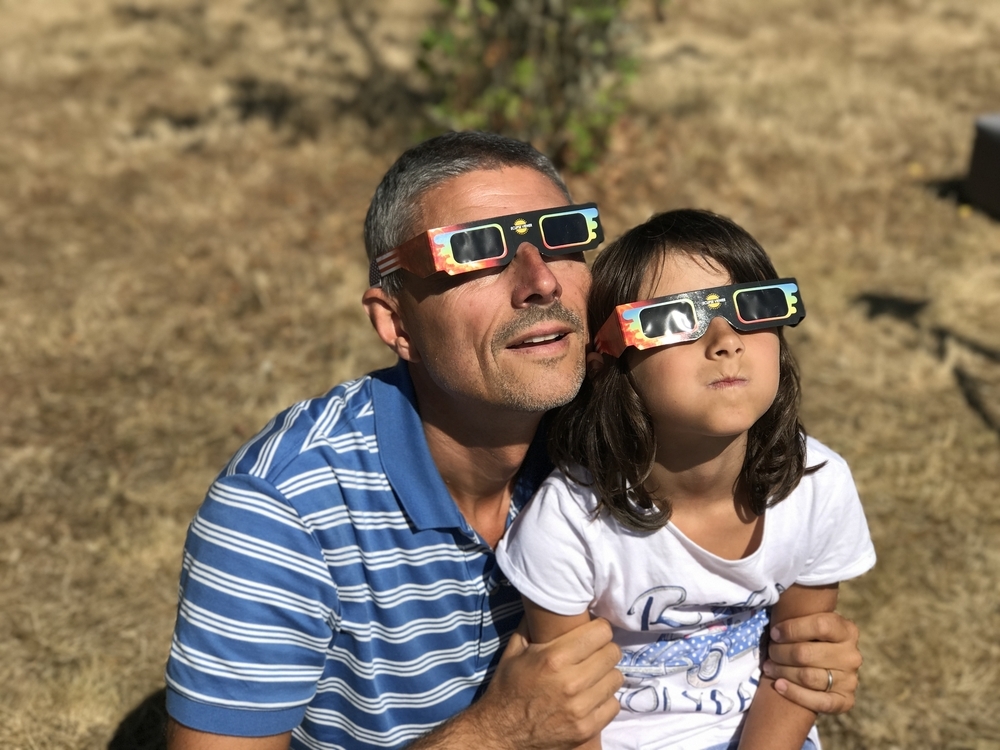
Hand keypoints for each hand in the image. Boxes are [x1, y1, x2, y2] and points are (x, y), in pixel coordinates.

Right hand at [470, 618, 622, 749]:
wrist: (501, 732)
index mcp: (554, 658)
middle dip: (605, 649)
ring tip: (594, 675)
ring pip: (616, 679)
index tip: (594, 632)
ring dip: (606, 674)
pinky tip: (592, 696)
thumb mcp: (515, 649)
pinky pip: (613, 705)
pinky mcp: (586, 729)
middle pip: (612, 654)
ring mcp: (581, 708)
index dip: (599, 629)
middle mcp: (571, 682)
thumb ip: (533, 623)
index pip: (601, 633)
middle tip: (595, 652)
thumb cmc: (508, 686)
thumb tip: (548, 600)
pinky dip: (605, 700)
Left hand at [763, 611, 861, 714]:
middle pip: (806, 653)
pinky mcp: (845, 700)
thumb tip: (775, 598)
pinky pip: (819, 701)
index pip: (820, 625)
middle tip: (769, 652)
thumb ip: (800, 615)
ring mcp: (850, 679)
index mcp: (846, 630)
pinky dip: (795, 694)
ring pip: (808, 676)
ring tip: (769, 667)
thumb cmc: (809, 638)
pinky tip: (779, 685)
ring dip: (782, 672)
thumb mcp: (810, 622)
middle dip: (780, 652)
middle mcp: (852, 655)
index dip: (792, 629)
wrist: (825, 668)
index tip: (774, 632)